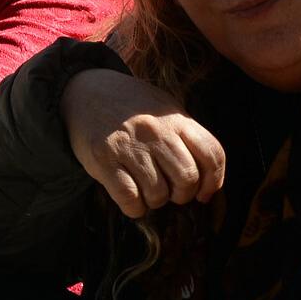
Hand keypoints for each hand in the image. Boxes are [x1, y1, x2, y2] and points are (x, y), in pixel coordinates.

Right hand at [63, 68, 223, 218]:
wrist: (86, 92)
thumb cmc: (132, 108)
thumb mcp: (165, 111)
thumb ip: (187, 137)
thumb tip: (209, 179)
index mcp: (176, 119)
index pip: (212, 154)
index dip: (214, 181)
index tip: (204, 193)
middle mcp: (156, 131)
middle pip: (187, 178)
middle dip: (182, 195)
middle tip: (172, 193)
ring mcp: (129, 145)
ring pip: (158, 193)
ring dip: (155, 201)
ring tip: (147, 190)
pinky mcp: (103, 160)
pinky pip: (129, 198)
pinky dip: (134, 207)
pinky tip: (132, 199)